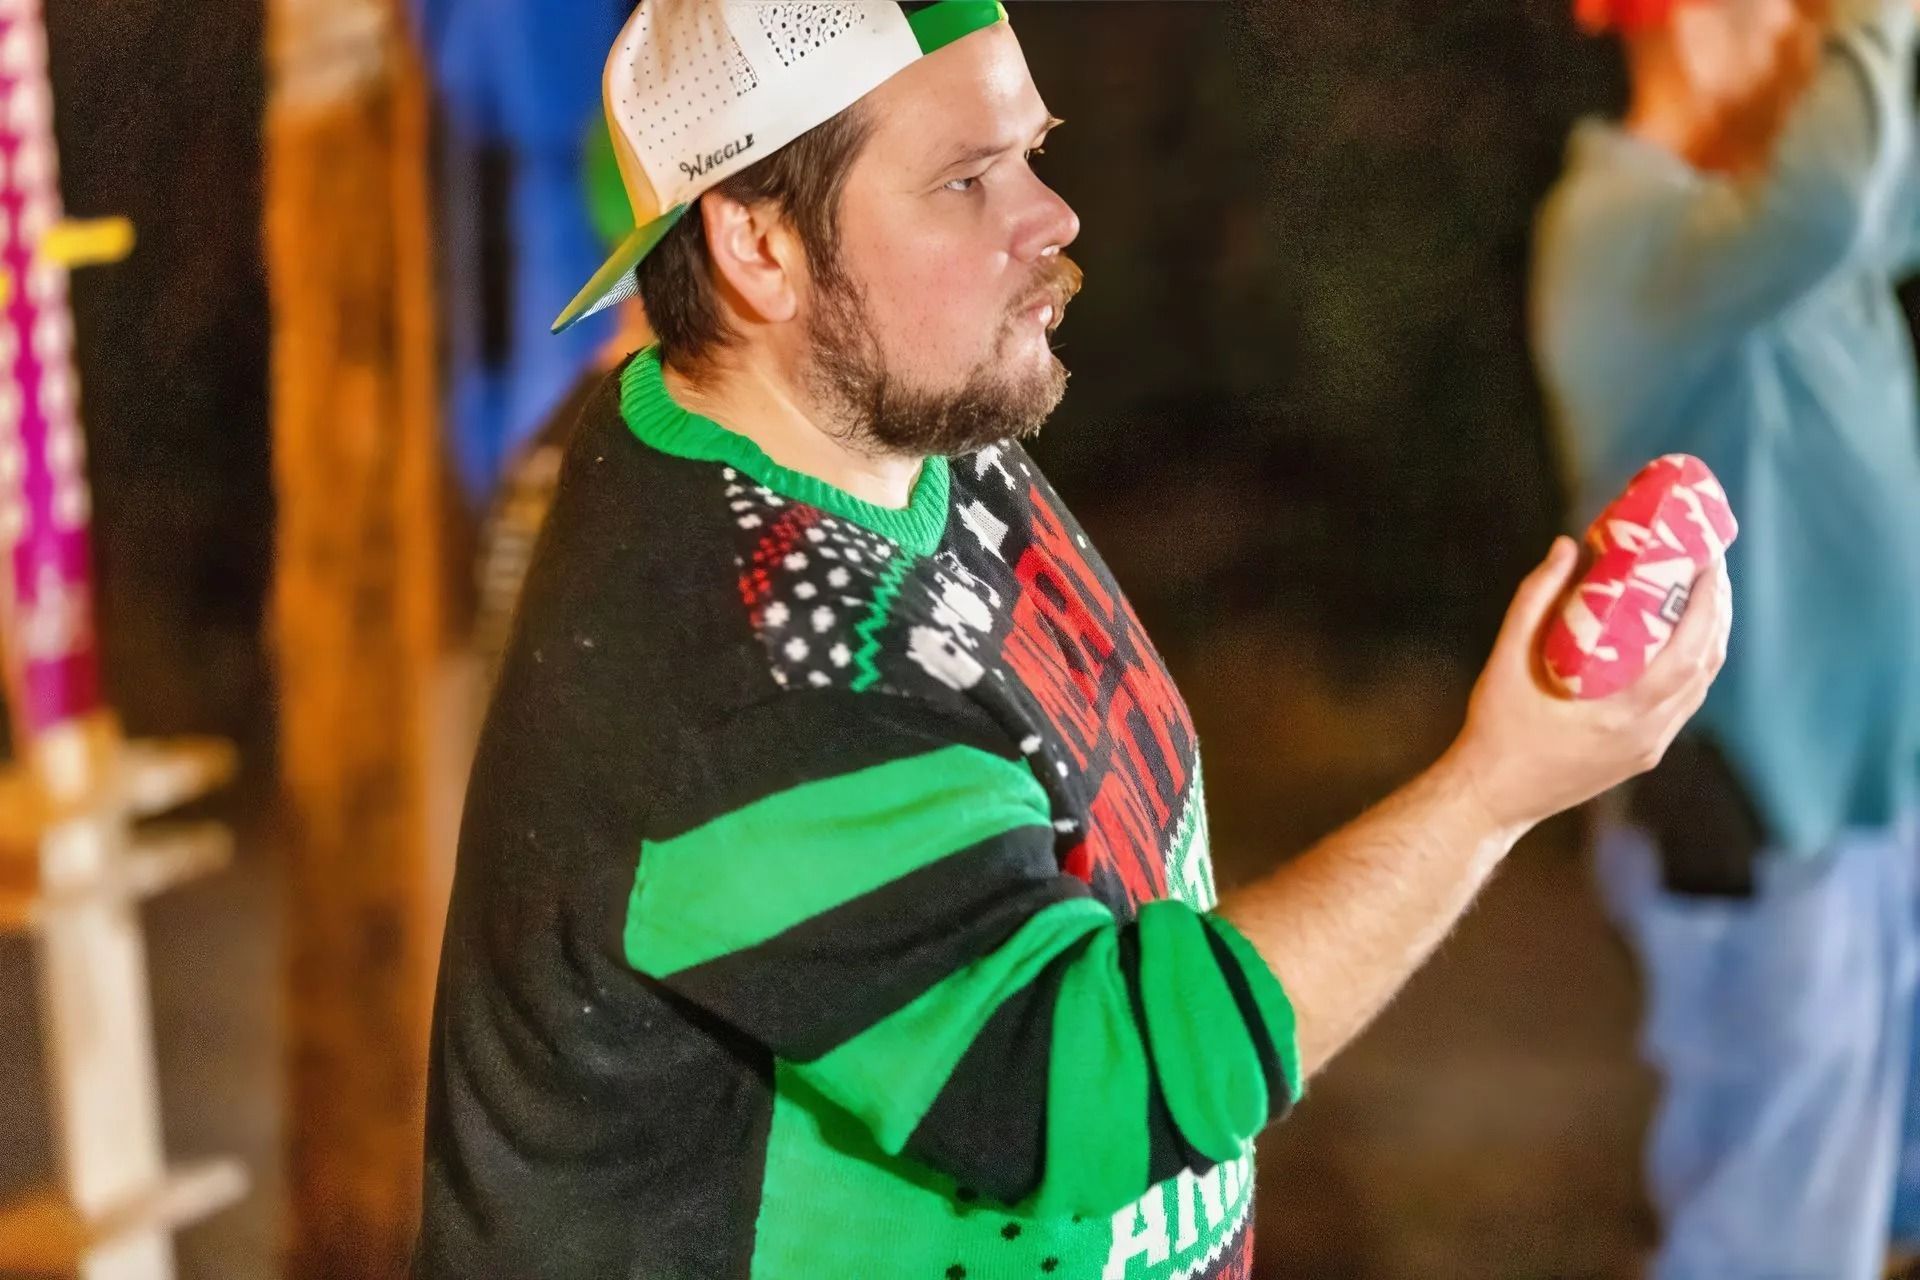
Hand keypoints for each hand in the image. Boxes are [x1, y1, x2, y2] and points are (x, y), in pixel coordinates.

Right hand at [1439, 536, 1731, 835]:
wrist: (1491, 796)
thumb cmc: (1496, 730)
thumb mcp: (1505, 659)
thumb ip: (1534, 600)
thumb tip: (1566, 548)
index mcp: (1621, 713)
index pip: (1688, 653)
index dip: (1707, 604)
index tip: (1706, 561)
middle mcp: (1647, 734)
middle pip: (1706, 666)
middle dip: (1716, 611)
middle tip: (1707, 566)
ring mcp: (1648, 748)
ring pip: (1699, 686)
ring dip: (1708, 637)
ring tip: (1700, 594)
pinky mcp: (1642, 755)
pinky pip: (1681, 703)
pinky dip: (1690, 664)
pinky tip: (1678, 639)